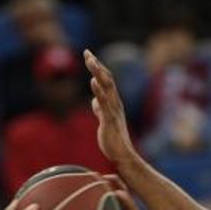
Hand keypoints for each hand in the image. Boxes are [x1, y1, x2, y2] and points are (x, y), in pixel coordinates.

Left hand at [84, 50, 137, 168]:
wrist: (123, 156)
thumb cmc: (113, 141)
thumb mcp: (104, 121)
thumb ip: (100, 109)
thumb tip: (94, 101)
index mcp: (114, 103)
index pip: (106, 81)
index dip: (98, 68)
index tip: (89, 56)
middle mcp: (115, 104)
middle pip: (107, 79)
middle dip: (97, 65)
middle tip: (87, 52)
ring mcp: (113, 111)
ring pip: (106, 87)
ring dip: (98, 73)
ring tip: (90, 60)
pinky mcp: (109, 120)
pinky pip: (104, 103)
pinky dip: (99, 91)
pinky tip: (93, 82)